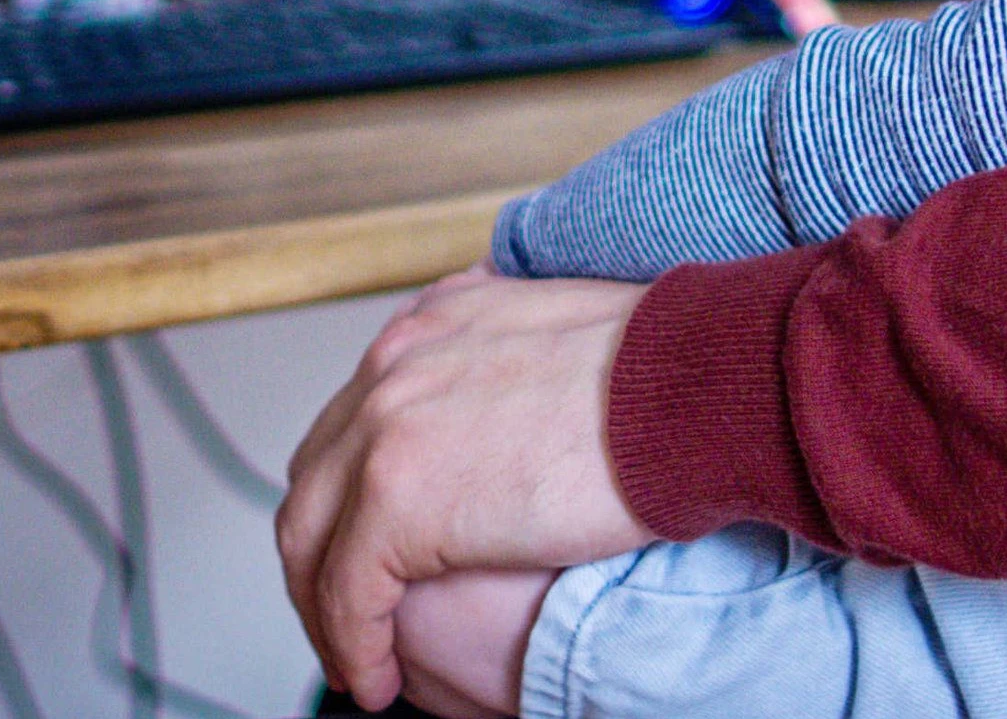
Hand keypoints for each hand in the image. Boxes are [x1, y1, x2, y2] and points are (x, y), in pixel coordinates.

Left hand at [279, 267, 651, 708]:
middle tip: (348, 613)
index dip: (353, 496)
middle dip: (323, 555)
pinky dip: (354, 646)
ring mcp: (384, 431)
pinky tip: (378, 679)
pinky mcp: (395, 500)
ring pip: (313, 541)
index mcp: (431, 327)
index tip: (368, 546)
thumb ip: (514, 365)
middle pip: (317, 479)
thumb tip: (526, 404)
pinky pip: (346, 595)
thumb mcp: (564, 339)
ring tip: (360, 662)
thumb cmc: (668, 373)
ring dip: (328, 612)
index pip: (355, 421)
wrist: (693, 386)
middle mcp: (392, 368)